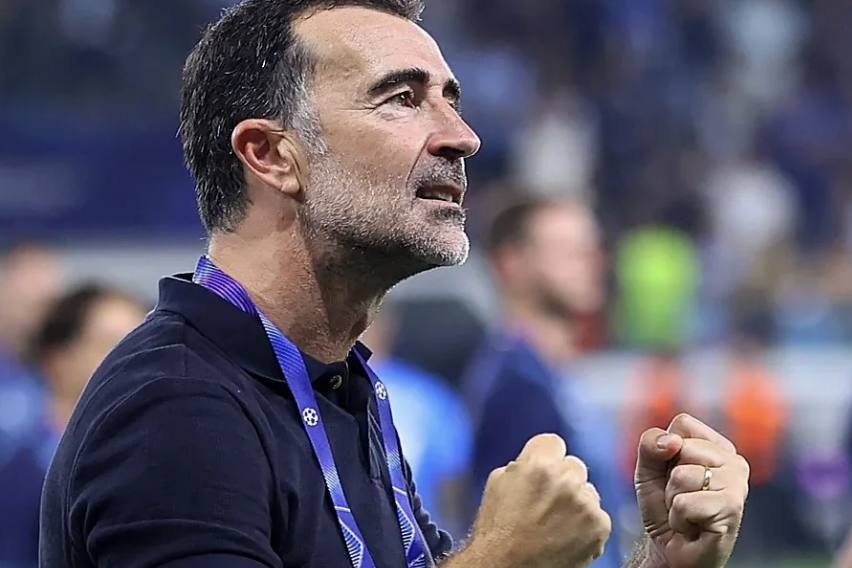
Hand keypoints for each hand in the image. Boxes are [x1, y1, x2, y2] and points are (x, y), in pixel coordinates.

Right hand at [469, 434, 611, 567]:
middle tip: (548, 503)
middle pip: (574, 466)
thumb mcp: (498, 484)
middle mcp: (564, 479)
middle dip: (563, 480)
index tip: (543, 472)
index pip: (554, 443)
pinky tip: (567, 538)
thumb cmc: (497, 530)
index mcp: (537, 464)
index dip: (547, 458)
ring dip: (577, 503)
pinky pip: (599, 516)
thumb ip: (521, 465)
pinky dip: (587, 526)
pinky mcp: (599, 526)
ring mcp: (584, 503)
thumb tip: (537, 459)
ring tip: (555, 525)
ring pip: (588, 492)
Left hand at [634, 414, 749, 567]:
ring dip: (673, 500)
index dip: (666, 449)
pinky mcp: (733, 508)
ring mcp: (737, 484)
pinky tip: (692, 526)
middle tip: (679, 497)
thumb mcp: (647, 469)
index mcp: (716, 446)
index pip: (683, 423)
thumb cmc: (663, 507)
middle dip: (668, 477)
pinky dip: (679, 518)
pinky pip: (686, 503)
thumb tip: (673, 441)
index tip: (671, 472)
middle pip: (682, 447)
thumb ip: (651, 444)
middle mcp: (734, 461)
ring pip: (682, 476)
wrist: (670, 549)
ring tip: (686, 512)